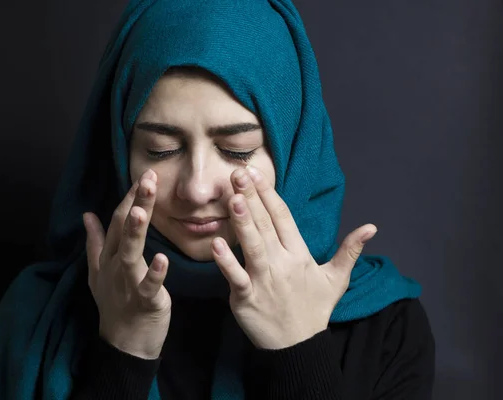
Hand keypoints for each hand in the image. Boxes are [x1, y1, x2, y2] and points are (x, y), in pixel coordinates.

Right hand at [83, 169, 170, 359]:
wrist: (122, 343)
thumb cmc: (114, 303)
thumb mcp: (98, 272)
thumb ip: (95, 242)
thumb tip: (87, 214)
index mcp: (109, 256)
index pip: (117, 220)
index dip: (130, 197)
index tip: (144, 175)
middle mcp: (115, 266)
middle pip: (123, 230)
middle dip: (136, 203)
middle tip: (147, 178)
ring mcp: (128, 283)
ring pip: (130, 254)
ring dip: (135, 232)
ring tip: (141, 210)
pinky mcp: (145, 301)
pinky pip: (148, 286)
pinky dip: (155, 273)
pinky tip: (163, 259)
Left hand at [211, 166, 376, 349]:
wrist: (298, 346)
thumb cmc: (314, 309)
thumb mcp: (337, 279)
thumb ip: (349, 250)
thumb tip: (371, 227)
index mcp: (300, 254)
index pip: (283, 217)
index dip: (269, 194)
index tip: (255, 173)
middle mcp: (282, 263)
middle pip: (266, 225)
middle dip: (252, 197)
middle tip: (238, 173)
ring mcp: (264, 280)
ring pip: (253, 246)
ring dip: (243, 222)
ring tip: (233, 198)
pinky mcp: (247, 297)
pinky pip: (235, 277)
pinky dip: (226, 261)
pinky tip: (217, 242)